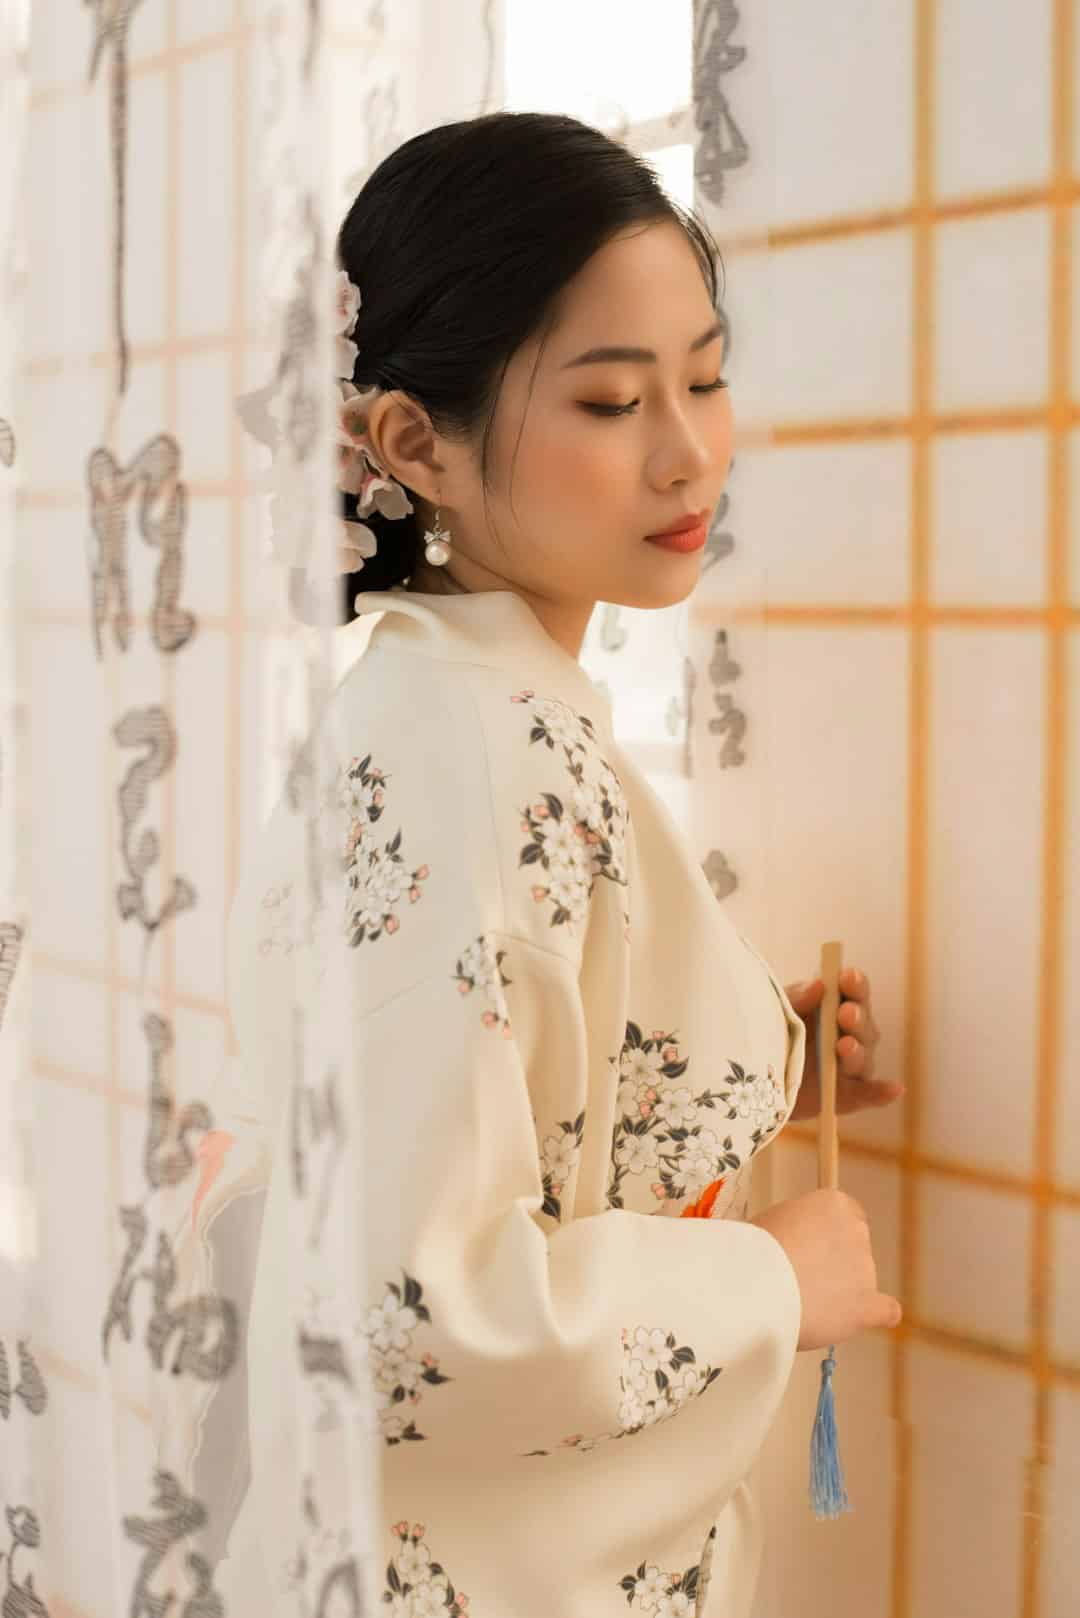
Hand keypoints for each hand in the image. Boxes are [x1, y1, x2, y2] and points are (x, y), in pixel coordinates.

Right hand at [751, 1187, 902, 1349]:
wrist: (758, 1285)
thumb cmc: (754, 1249)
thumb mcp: (773, 1221)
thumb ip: (797, 1230)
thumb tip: (798, 1249)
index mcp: (833, 1203)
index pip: (847, 1215)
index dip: (828, 1234)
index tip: (811, 1248)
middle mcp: (856, 1230)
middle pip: (854, 1246)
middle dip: (834, 1261)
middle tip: (801, 1278)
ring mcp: (866, 1268)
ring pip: (860, 1280)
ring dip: (840, 1290)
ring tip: (803, 1304)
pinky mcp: (867, 1304)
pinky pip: (885, 1310)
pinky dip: (875, 1314)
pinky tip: (859, 1319)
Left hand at [786, 966, 904, 1122]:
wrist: (752, 1076)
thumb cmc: (771, 1031)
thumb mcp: (777, 1010)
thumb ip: (797, 998)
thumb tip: (818, 985)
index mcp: (836, 1006)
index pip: (854, 992)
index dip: (854, 984)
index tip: (846, 977)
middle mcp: (850, 1034)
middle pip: (863, 1025)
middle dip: (856, 1017)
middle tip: (844, 1013)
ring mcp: (849, 1067)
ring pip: (862, 1058)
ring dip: (856, 1051)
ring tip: (845, 1046)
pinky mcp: (845, 1096)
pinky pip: (866, 1095)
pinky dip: (881, 1093)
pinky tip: (895, 1088)